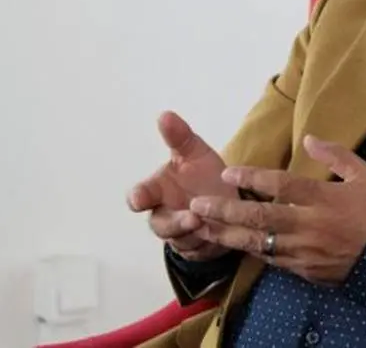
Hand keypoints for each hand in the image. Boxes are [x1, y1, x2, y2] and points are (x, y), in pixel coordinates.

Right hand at [127, 111, 236, 261]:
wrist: (226, 198)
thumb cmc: (202, 174)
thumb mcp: (194, 153)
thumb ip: (179, 137)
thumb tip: (165, 114)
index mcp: (158, 190)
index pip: (140, 196)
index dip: (138, 197)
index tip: (139, 198)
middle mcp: (164, 215)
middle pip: (161, 225)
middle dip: (176, 223)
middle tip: (193, 217)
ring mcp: (181, 235)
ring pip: (183, 241)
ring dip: (196, 235)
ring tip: (212, 224)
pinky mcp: (198, 249)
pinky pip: (201, 252)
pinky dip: (210, 245)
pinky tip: (221, 236)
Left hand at [190, 135, 365, 286]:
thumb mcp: (364, 175)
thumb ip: (336, 155)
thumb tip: (308, 139)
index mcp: (324, 198)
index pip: (281, 185)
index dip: (252, 178)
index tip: (228, 172)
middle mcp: (308, 225)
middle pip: (259, 217)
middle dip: (225, 210)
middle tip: (197, 204)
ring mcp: (303, 250)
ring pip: (257, 242)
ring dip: (227, 234)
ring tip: (202, 226)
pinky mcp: (303, 269)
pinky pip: (270, 259)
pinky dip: (250, 250)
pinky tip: (234, 243)